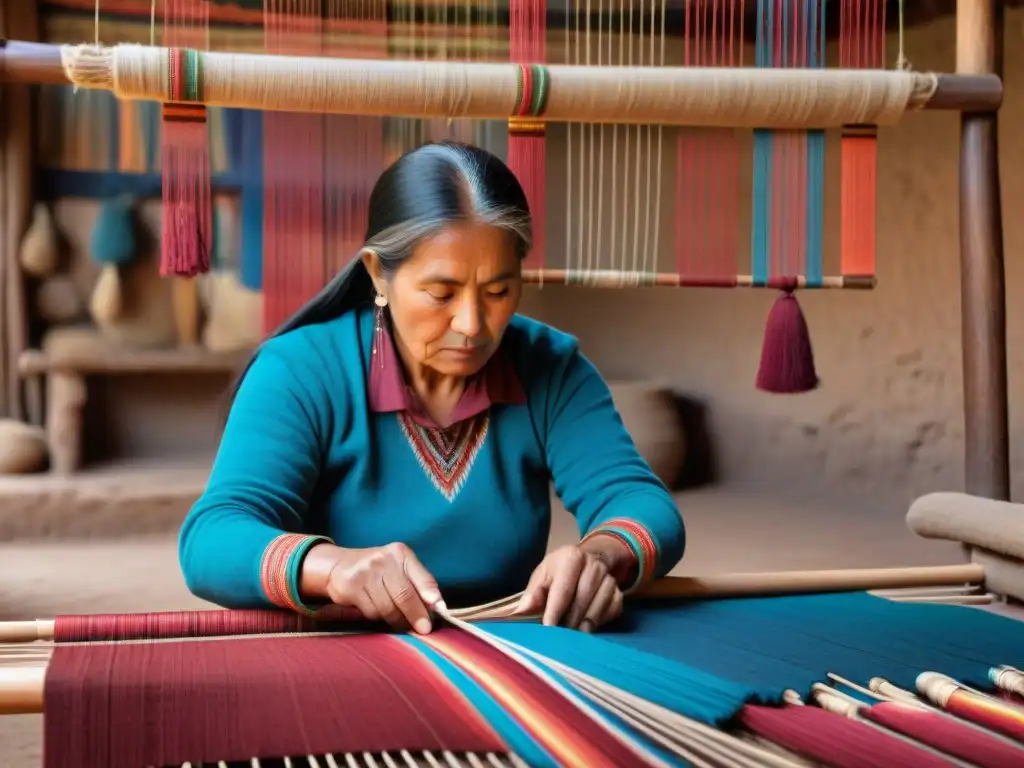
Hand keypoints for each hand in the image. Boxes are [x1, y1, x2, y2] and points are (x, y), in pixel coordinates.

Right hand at [323, 543, 444, 633]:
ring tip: (399, 621)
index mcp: (400, 553)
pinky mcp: (351, 587)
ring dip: (396, 620)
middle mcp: (383, 560)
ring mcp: (366, 572)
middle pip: (404, 595)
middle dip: (416, 616)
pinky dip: (378, 617)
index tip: (440, 609)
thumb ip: (418, 584)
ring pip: (387, 608)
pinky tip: (377, 611)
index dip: (430, 593)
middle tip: (423, 629)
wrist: (340, 566)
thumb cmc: (378, 571)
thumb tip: (438, 607)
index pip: (420, 575)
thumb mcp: (399, 569)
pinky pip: (371, 611)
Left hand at [516, 544, 623, 631]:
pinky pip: (611, 612)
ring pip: (598, 609)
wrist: (588, 560)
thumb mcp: (543, 574)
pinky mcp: (619, 593)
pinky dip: (599, 622)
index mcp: (572, 556)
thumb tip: (523, 610)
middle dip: (569, 621)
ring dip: (584, 625)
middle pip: (582, 601)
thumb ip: (533, 592)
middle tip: (558, 636)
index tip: (548, 629)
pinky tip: (587, 625)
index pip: (563, 589)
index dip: (555, 611)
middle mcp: (594, 565)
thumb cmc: (559, 571)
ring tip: (572, 634)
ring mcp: (609, 579)